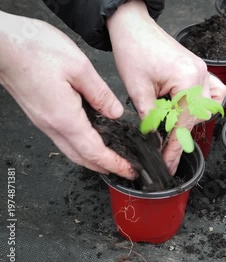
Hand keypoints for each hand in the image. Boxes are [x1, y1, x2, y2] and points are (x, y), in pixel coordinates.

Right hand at [0, 12, 135, 178]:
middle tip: (125, 170)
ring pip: (71, 150)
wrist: (1, 44)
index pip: (94, 152)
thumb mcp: (80, 67)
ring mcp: (43, 121)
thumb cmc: (34, 49)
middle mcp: (52, 125)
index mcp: (65, 118)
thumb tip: (115, 113)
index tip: (129, 171)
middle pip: (82, 158)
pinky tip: (90, 139)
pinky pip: (63, 138)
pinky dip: (81, 146)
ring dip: (92, 159)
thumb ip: (100, 93)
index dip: (114, 164)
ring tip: (112, 159)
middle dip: (105, 167)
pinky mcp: (39, 114)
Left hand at [107, 0, 225, 174]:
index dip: (173, 147)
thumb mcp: (137, 90)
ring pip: (209, 106)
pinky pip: (211, 91)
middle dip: (180, 136)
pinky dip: (202, 104)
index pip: (183, 123)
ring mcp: (203, 71)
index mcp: (188, 80)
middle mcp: (201, 75)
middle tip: (165, 152)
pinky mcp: (198, 69)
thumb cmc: (134, 49)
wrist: (133, 26)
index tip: (167, 163)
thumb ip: (150, 117)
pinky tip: (188, 108)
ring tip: (173, 128)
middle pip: (198, 117)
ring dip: (192, 119)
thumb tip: (155, 139)